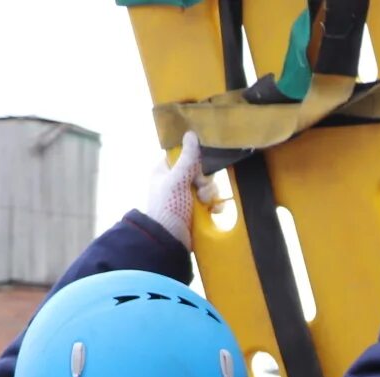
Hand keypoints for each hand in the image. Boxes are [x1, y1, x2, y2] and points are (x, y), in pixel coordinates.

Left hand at [144, 130, 217, 248]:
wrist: (169, 240)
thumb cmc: (167, 207)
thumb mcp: (177, 180)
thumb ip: (187, 159)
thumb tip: (191, 134)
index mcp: (165, 171)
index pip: (182, 156)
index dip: (193, 159)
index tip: (198, 165)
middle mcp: (175, 183)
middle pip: (198, 171)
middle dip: (204, 180)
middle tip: (200, 187)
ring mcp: (186, 198)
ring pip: (207, 186)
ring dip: (209, 193)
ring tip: (204, 203)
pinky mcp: (196, 211)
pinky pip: (211, 202)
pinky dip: (214, 205)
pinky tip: (214, 210)